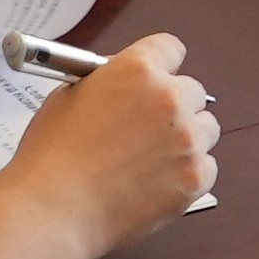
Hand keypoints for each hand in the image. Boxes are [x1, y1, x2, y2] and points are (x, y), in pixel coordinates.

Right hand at [9, 39, 219, 244]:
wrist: (53, 210)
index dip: (161, 65)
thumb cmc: (51, 157)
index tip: (156, 79)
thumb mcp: (68, 96)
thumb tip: (124, 86)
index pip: (170, 48)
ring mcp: (186, 139)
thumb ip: (107, 83)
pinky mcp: (194, 178)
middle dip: (174, 105)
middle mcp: (169, 98)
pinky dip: (187, 174)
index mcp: (136, 70)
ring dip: (186, 138)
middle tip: (148, 127)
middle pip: (193, 90)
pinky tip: (156, 182)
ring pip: (206, 129)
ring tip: (151, 159)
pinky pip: (207, 167)